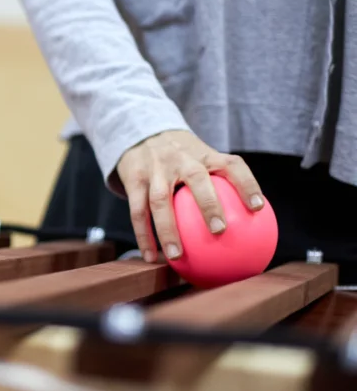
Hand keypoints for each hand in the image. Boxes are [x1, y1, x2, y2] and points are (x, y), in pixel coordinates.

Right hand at [116, 130, 264, 263]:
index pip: (231, 165)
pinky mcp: (134, 179)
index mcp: (203, 154)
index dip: (246, 184)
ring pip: (160, 200)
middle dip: (208, 204)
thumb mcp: (201, 157)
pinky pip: (137, 211)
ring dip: (167, 230)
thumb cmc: (181, 156)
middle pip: (195, 178)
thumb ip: (220, 182)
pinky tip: (149, 256)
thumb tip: (248, 224)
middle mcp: (180, 158)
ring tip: (176, 256)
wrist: (140, 133)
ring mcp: (154, 169)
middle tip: (220, 231)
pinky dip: (143, 235)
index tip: (257, 208)